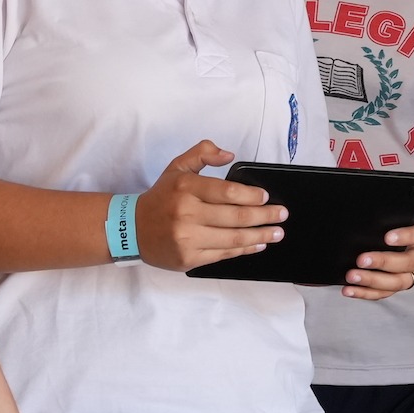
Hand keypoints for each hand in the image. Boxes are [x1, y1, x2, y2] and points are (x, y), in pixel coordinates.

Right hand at [137, 142, 284, 271]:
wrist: (132, 229)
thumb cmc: (161, 198)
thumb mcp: (177, 168)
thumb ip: (202, 153)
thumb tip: (229, 155)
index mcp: (186, 188)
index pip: (227, 192)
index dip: (252, 196)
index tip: (266, 198)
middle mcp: (186, 213)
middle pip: (236, 216)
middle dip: (265, 216)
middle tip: (281, 215)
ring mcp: (187, 239)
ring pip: (233, 238)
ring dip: (260, 236)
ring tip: (277, 233)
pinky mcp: (189, 259)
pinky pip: (223, 254)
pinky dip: (244, 250)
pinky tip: (257, 245)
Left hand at [344, 209, 413, 299]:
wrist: (405, 227)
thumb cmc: (402, 216)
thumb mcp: (402, 209)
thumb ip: (393, 213)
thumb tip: (370, 220)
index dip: (407, 236)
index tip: (387, 237)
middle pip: (410, 262)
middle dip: (384, 262)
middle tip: (362, 259)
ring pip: (399, 282)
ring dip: (373, 281)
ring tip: (353, 276)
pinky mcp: (403, 283)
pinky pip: (386, 292)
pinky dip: (367, 292)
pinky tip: (351, 289)